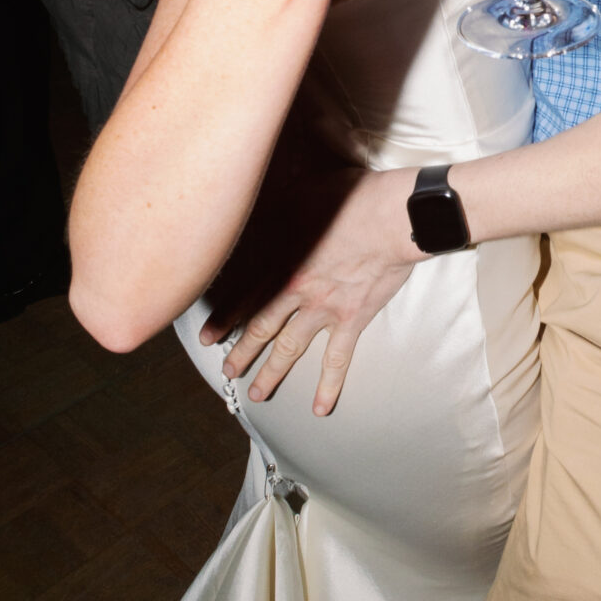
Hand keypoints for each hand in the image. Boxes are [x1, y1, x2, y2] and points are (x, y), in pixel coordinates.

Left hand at [207, 166, 419, 413]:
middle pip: (261, 328)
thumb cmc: (353, 198)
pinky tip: (320, 408)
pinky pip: (338, 359)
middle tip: (227, 372)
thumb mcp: (305, 193)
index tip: (207, 338)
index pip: (245, 297)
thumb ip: (282, 206)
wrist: (393, 217)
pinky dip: (329, 385)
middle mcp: (297, 292)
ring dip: (272, 372)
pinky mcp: (353, 319)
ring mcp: (324, 309)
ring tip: (258, 393)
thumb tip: (265, 203)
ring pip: (290, 348)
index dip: (224, 320)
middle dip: (241, 352)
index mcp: (283, 262)